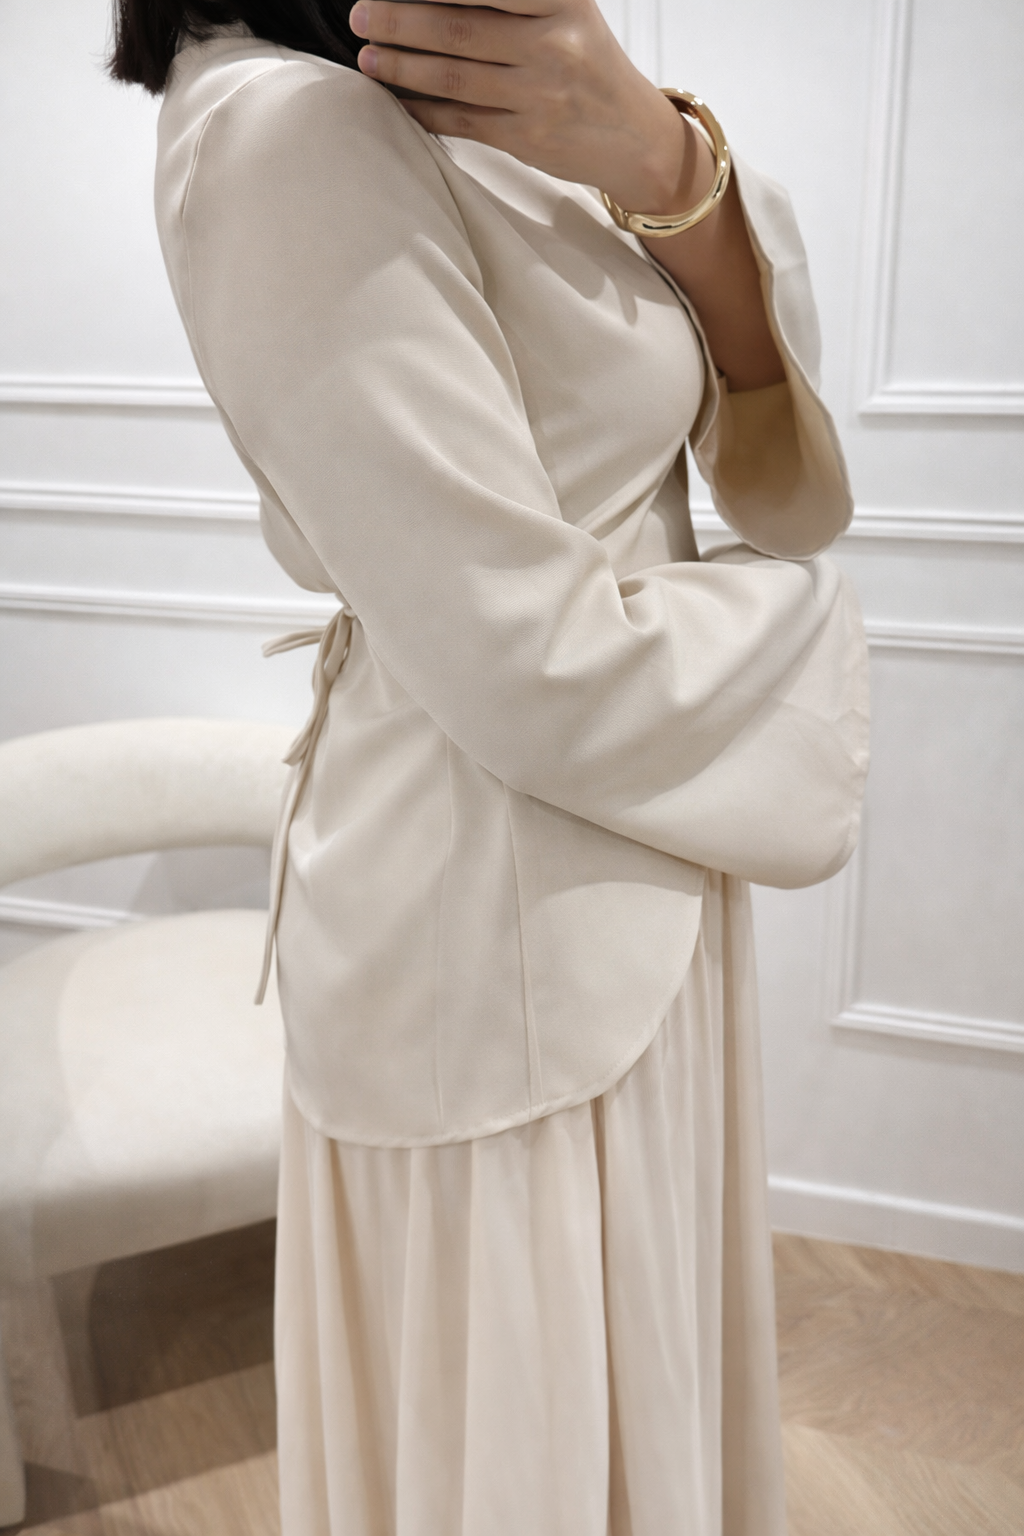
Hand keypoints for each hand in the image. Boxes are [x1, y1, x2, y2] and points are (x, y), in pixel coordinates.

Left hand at [347, 0, 712, 217]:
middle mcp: (552, 45)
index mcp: (560, 1)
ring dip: (401, 67)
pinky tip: (397, 99)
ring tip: (368, 57)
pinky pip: (461, 121)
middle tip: (362, 15)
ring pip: (453, 77)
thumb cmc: (589, 65)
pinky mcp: (527, 138)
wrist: (637, 136)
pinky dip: (423, 110)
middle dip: (400, 20)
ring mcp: (539, 95)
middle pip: (457, 29)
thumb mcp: (567, 11)